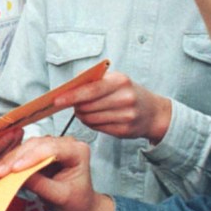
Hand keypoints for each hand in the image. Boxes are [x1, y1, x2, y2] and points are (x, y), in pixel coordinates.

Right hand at [0, 136, 112, 210]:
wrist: (81, 207)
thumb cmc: (77, 203)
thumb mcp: (60, 197)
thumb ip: (42, 185)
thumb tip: (18, 177)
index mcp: (77, 151)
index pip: (52, 149)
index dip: (30, 157)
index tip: (13, 169)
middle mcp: (65, 143)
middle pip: (36, 146)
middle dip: (14, 160)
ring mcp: (52, 146)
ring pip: (26, 148)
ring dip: (8, 161)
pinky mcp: (40, 152)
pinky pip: (22, 154)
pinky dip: (9, 163)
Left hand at [53, 71, 171, 143]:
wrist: (153, 112)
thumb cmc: (128, 92)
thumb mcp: (115, 80)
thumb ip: (93, 81)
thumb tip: (68, 87)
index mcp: (121, 81)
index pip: (90, 90)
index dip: (71, 96)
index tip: (57, 100)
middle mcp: (125, 98)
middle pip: (88, 106)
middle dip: (76, 106)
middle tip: (73, 105)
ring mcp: (126, 116)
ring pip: (90, 118)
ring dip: (82, 116)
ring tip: (84, 111)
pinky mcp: (124, 131)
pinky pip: (97, 128)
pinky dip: (91, 123)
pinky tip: (95, 118)